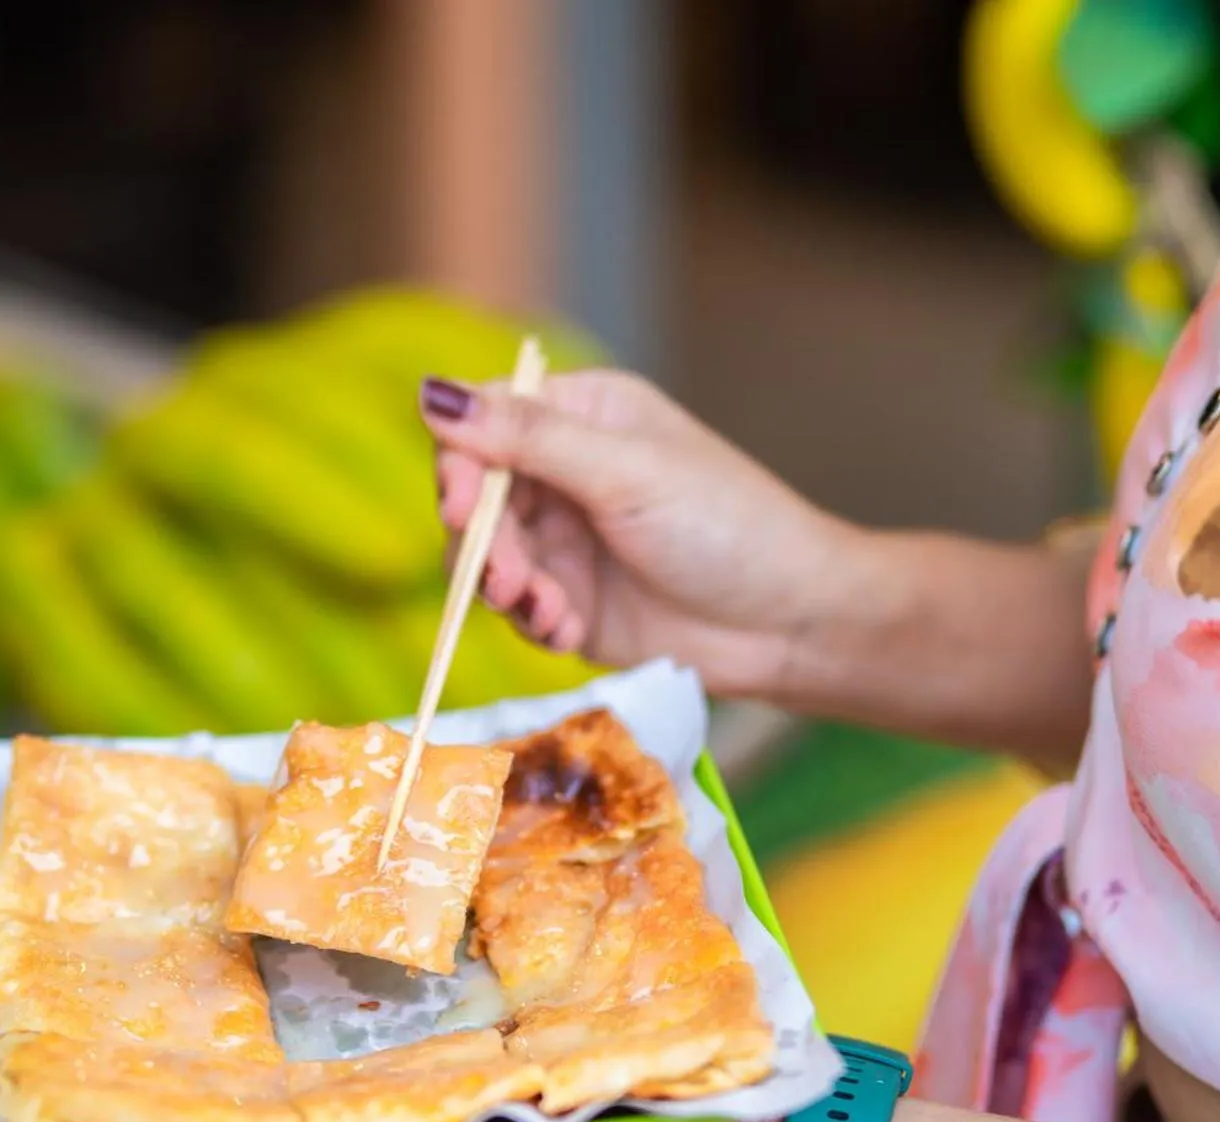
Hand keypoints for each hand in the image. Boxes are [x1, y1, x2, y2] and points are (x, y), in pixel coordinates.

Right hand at [422, 370, 862, 697]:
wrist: (788, 623)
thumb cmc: (729, 527)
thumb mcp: (627, 472)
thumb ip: (529, 438)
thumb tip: (431, 392)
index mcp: (583, 415)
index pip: (484, 421)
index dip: (461, 462)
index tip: (463, 507)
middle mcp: (564, 472)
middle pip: (477, 496)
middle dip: (483, 541)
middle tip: (510, 580)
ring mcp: (564, 541)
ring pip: (485, 558)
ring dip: (504, 587)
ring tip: (547, 610)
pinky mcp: (568, 602)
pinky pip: (516, 608)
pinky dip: (532, 620)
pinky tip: (567, 630)